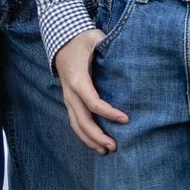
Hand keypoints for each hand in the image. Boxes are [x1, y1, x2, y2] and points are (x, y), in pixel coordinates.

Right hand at [53, 29, 130, 154]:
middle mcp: (70, 92)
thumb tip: (128, 51)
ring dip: (90, 140)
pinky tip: (96, 143)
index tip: (126, 119)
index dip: (108, 113)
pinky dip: (84, 134)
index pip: (93, 102)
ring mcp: (68, 98)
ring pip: (76, 124)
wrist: (61, 40)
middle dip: (97, 136)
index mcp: (77, 79)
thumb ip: (108, 45)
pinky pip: (75, 121)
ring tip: (106, 151)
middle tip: (114, 146)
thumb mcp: (95, 38)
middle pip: (82, 120)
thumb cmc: (81, 40)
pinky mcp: (69, 101)